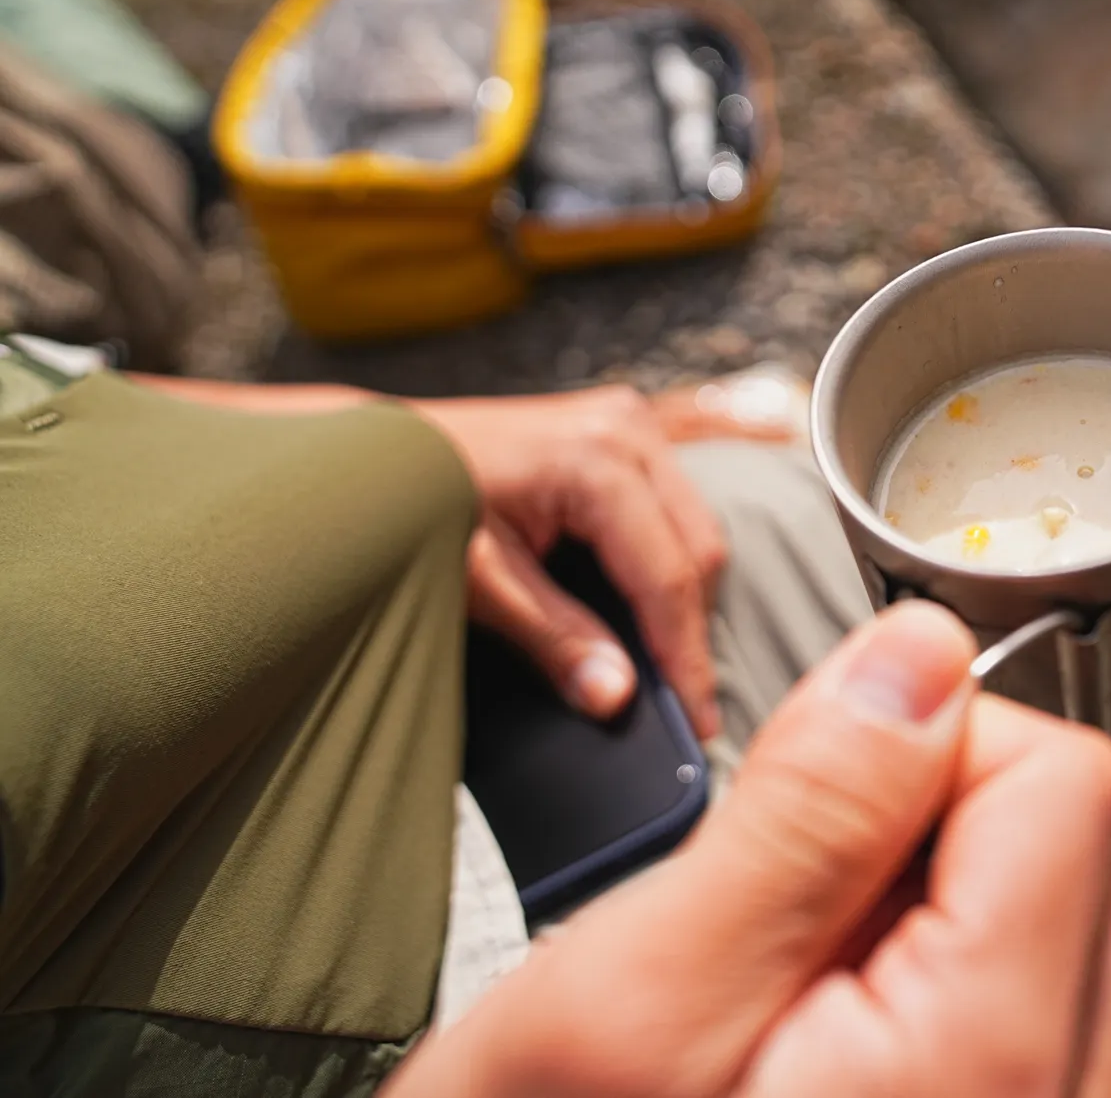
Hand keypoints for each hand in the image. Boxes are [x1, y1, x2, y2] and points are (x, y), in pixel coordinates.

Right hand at [388, 602, 1110, 1097]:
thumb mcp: (634, 999)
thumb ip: (806, 815)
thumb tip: (918, 660)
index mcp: (990, 1061)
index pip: (1067, 777)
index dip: (924, 745)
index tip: (808, 805)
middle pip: (1101, 834)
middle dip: (949, 804)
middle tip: (800, 885)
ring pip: (1080, 907)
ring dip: (943, 883)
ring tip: (800, 969)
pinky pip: (1045, 994)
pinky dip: (945, 961)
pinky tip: (828, 1018)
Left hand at [411, 384, 788, 736]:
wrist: (377, 453)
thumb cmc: (413, 503)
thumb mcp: (480, 581)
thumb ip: (554, 638)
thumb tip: (616, 695)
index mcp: (596, 459)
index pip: (669, 574)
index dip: (686, 656)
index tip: (699, 720)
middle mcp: (625, 428)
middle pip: (700, 548)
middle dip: (692, 630)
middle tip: (684, 704)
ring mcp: (628, 423)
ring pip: (695, 528)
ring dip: (682, 595)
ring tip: (667, 664)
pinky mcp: (623, 430)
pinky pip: (672, 507)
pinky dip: (665, 560)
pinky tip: (643, 608)